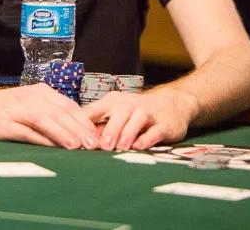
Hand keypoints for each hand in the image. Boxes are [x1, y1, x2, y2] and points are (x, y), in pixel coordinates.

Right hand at [0, 82, 99, 149]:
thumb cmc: (6, 109)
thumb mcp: (31, 105)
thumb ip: (51, 115)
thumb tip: (78, 132)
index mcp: (41, 92)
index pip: (68, 106)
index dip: (85, 121)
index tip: (99, 136)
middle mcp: (31, 98)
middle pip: (60, 112)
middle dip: (79, 129)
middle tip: (95, 145)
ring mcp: (17, 110)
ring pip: (45, 120)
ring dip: (63, 133)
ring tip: (78, 146)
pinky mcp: (6, 124)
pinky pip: (26, 131)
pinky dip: (40, 139)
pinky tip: (51, 148)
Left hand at [82, 87, 197, 150]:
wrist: (171, 103)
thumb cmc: (136, 112)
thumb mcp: (117, 113)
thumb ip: (100, 126)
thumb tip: (78, 141)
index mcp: (113, 101)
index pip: (97, 109)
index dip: (87, 122)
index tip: (78, 137)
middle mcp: (130, 104)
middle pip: (119, 113)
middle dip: (110, 129)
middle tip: (102, 146)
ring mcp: (148, 113)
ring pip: (137, 120)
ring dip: (127, 133)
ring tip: (120, 147)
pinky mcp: (163, 124)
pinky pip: (154, 131)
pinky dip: (146, 138)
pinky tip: (139, 146)